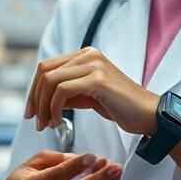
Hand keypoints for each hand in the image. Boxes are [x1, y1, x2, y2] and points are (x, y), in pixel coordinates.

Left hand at [25, 47, 157, 136]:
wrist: (149, 115)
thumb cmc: (120, 107)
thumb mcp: (88, 96)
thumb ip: (68, 92)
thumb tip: (41, 99)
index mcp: (85, 55)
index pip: (47, 67)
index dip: (34, 90)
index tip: (31, 112)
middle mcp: (88, 54)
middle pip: (44, 71)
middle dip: (34, 98)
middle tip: (34, 121)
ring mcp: (93, 64)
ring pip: (50, 80)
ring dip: (43, 106)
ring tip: (46, 125)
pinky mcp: (98, 79)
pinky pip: (62, 91)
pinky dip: (54, 108)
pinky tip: (58, 122)